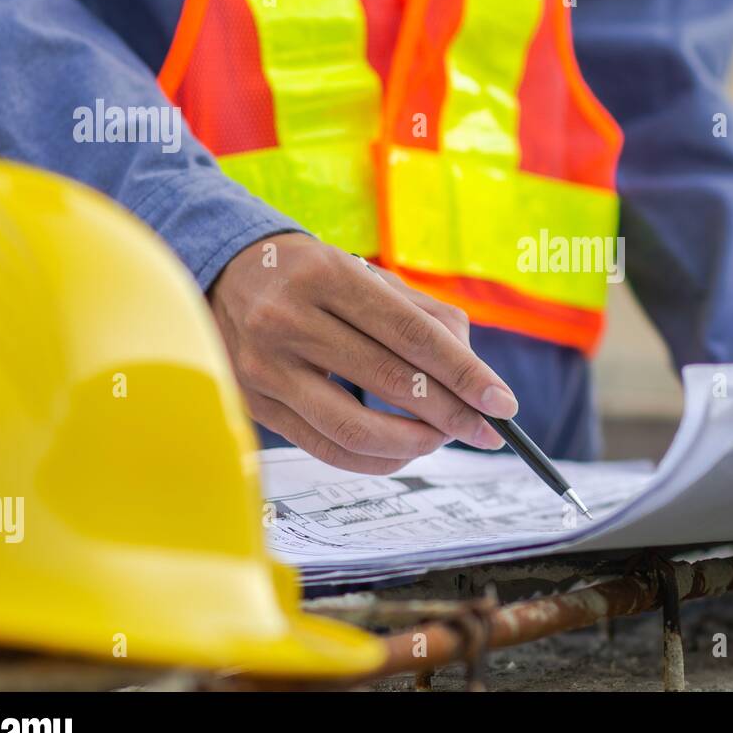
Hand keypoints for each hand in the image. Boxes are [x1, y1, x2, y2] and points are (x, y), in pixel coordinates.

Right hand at [209, 233, 513, 472]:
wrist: (229, 275)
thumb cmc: (318, 277)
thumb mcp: (369, 274)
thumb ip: (427, 316)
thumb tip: (474, 377)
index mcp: (328, 275)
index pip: (411, 334)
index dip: (464, 373)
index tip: (504, 404)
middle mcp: (289, 319)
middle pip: (389, 381)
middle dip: (451, 414)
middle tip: (488, 432)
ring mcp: (266, 367)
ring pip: (355, 427)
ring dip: (414, 443)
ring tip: (446, 439)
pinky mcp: (255, 404)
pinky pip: (327, 448)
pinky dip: (376, 458)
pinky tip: (407, 450)